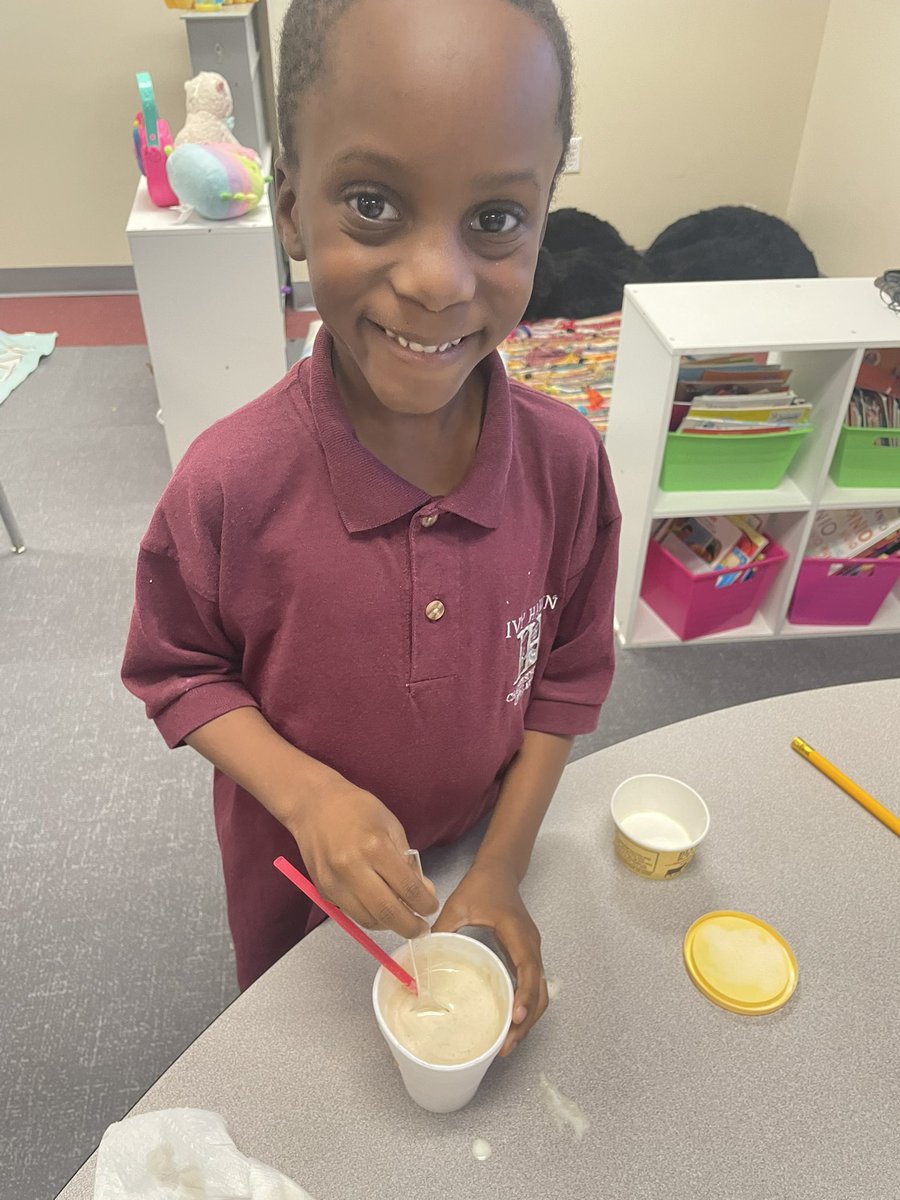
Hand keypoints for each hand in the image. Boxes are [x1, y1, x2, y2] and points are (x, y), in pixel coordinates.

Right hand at [288, 779, 436, 938]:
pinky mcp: (323, 891)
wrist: (314, 805)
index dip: (425, 905)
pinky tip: (379, 908)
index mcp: (374, 847)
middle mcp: (352, 868)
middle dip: (410, 927)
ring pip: (369, 920)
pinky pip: (352, 914)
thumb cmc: (356, 809)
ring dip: (389, 925)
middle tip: (421, 928)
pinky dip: (370, 916)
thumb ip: (408, 861)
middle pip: (388, 912)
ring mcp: (335, 883)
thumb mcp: (391, 826)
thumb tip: (423, 892)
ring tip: (402, 918)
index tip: (431, 908)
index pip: (408, 889)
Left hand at [432, 861, 547, 1055]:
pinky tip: (508, 1021)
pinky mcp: (525, 955)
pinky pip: (532, 986)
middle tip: (506, 1045)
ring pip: (540, 992)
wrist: (499, 869)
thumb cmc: (482, 885)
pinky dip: (525, 1006)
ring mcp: (531, 952)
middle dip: (527, 1020)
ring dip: (528, 1018)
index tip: (516, 1018)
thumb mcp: (459, 904)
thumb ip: (444, 928)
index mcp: (518, 934)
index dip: (525, 996)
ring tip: (507, 1042)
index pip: (529, 970)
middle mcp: (531, 946)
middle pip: (540, 991)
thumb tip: (424, 957)